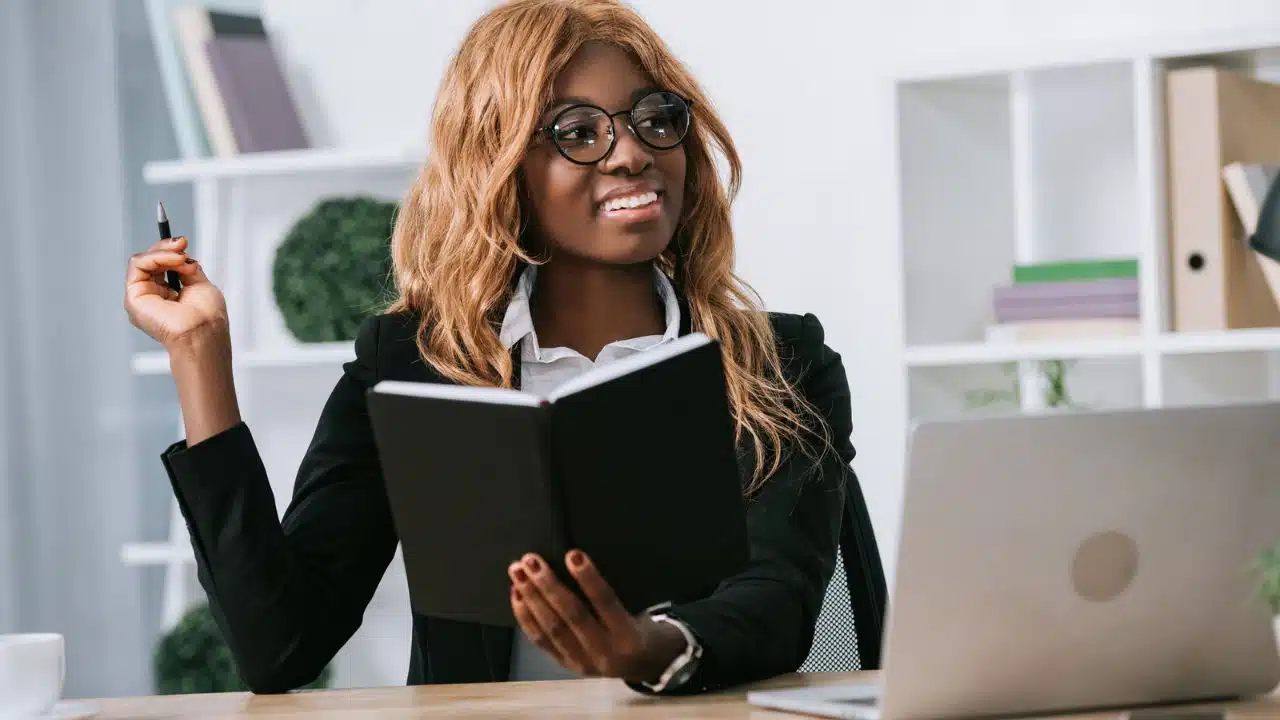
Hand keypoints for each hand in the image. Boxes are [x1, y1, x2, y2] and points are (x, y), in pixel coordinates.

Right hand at [124, 236, 227, 349]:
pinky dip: (156, 257)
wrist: (203, 331)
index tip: (183, 242)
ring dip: (164, 253)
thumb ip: (186, 268)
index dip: (170, 251)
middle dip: (167, 248)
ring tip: (182, 259)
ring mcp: (142, 297)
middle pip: (150, 261)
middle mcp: (152, 296)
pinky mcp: (133, 297)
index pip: (161, 266)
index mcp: (167, 295)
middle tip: (182, 245)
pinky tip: (174, 262)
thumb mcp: (199, 284)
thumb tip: (180, 252)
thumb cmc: (207, 316)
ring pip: (142, 260)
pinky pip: (137, 264)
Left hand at [509, 551, 687, 683]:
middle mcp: (604, 652)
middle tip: (531, 561)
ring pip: (551, 629)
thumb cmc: (643, 626)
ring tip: (518, 573)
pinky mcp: (566, 665)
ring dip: (531, 598)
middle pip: (571, 616)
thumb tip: (580, 559)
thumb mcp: (641, 609)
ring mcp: (582, 662)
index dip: (588, 578)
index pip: (606, 602)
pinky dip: (526, 617)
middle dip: (548, 585)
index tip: (573, 554)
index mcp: (628, 636)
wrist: (647, 665)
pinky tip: (517, 595)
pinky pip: (541, 641)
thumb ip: (616, 592)